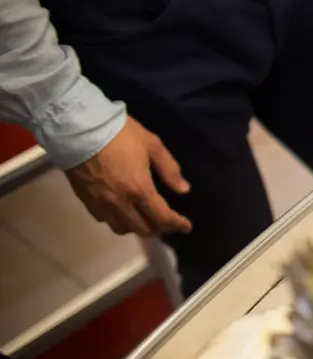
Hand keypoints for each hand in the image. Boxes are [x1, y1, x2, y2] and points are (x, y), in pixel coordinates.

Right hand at [65, 117, 192, 236]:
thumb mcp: (153, 145)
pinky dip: (118, 221)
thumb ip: (170, 170)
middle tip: (168, 223)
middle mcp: (121, 203)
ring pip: (122, 228)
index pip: (162, 217)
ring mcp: (101, 204)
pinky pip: (104, 220)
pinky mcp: (86, 201)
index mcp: (140, 190)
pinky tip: (123, 212)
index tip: (186, 226)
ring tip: (146, 219)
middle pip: (142, 229)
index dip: (176, 224)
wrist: (80, 130)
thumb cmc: (121, 135)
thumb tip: (184, 189)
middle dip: (159, 229)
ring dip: (138, 228)